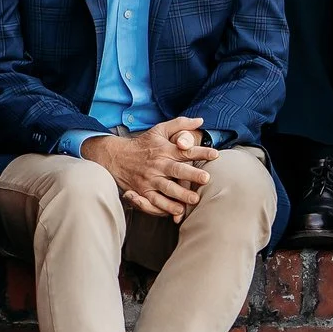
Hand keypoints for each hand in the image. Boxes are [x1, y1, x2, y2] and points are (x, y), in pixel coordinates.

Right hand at [88, 118, 214, 219]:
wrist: (117, 157)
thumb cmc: (144, 143)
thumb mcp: (160, 130)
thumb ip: (180, 124)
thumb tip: (200, 120)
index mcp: (165, 150)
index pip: (185, 150)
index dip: (201, 151)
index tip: (215, 154)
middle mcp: (159, 165)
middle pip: (177, 170)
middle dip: (192, 175)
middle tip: (206, 178)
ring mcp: (150, 179)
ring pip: (167, 189)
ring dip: (181, 195)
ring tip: (194, 199)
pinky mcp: (144, 192)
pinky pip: (155, 202)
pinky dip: (166, 207)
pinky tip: (178, 211)